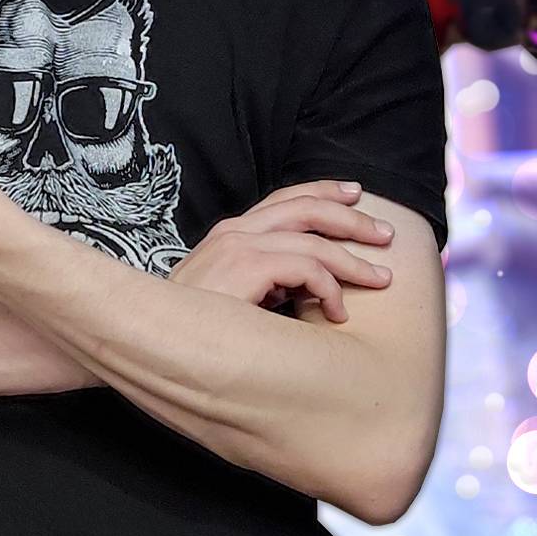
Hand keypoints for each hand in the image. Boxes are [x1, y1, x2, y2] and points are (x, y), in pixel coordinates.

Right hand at [168, 180, 395, 323]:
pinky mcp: (244, 268)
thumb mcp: (234, 296)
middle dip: (352, 219)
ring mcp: (238, 247)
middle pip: (306, 207)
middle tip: (385, 235)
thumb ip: (264, 282)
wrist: (151, 342)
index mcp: (232, 233)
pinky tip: (338, 312)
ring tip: (380, 279)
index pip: (286, 199)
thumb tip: (301, 288)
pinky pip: (306, 268)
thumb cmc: (193, 328)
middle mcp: (235, 231)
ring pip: (314, 240)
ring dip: (354, 261)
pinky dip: (330, 288)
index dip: (324, 193)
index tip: (355, 197)